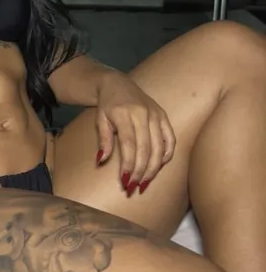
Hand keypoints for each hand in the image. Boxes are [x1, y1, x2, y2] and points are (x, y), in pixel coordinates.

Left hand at [95, 72, 175, 196]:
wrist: (117, 84)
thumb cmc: (107, 105)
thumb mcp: (100, 120)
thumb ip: (103, 140)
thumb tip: (101, 160)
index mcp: (124, 114)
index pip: (129, 144)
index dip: (129, 164)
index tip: (125, 181)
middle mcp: (143, 114)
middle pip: (146, 148)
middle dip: (141, 171)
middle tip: (134, 187)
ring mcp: (156, 114)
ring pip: (160, 147)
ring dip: (153, 168)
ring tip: (145, 182)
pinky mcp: (163, 116)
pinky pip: (170, 139)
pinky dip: (167, 154)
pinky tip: (159, 166)